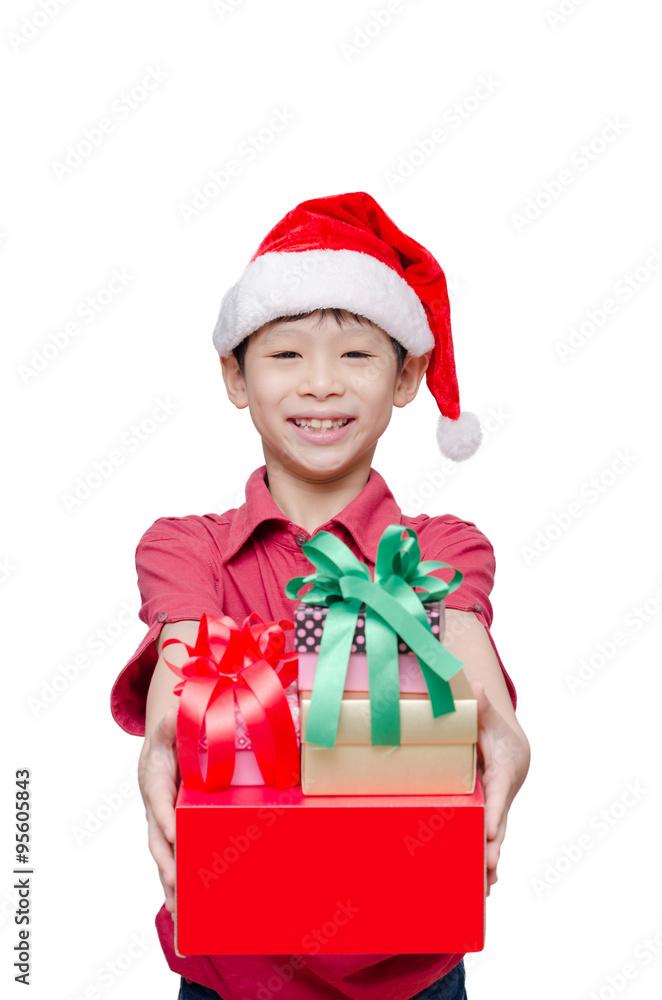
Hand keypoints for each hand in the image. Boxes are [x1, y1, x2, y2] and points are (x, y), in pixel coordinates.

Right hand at [138, 707, 179, 913]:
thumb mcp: (170, 725)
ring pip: (163, 858)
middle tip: (175, 882)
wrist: (163, 749)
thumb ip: (172, 721)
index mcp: (155, 780)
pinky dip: (176, 887)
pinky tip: (184, 912)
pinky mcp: (173, 836)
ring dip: (170, 884)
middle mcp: (155, 808)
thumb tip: (176, 713)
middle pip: (157, 839)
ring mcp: (162, 825)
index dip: (164, 816)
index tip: (173, 831)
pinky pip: (174, 862)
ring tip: (180, 912)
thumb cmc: (170, 738)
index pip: (158, 800)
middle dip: (166, 862)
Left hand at [469, 680, 529, 894]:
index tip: (487, 829)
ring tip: (485, 887)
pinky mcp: (489, 817)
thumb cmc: (494, 730)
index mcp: (502, 771)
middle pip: (498, 822)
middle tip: (488, 864)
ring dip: (491, 861)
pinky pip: (488, 841)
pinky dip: (488, 861)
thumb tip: (476, 685)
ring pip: (496, 838)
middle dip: (494, 844)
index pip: (497, 793)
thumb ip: (480, 706)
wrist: (509, 746)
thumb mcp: (487, 716)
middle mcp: (502, 794)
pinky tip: (482, 886)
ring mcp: (497, 809)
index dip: (494, 811)